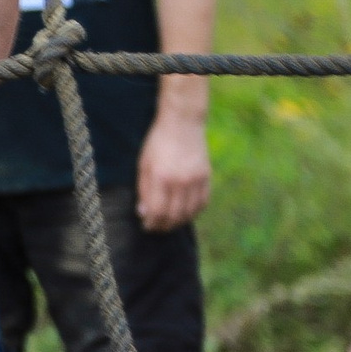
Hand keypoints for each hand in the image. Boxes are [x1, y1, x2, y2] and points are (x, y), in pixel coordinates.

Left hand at [135, 109, 210, 231]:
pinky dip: (194, 212)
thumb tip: (144, 213)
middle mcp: (181, 181)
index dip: (151, 223)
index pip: (157, 211)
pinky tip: (185, 214)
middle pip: (174, 215)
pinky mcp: (206, 176)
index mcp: (161, 177)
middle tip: (157, 228)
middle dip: (163, 226)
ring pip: (189, 212)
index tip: (146, 226)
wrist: (183, 122)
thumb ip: (143, 190)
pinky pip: (202, 202)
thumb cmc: (158, 142)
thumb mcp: (144, 164)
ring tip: (169, 224)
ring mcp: (196, 179)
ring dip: (178, 222)